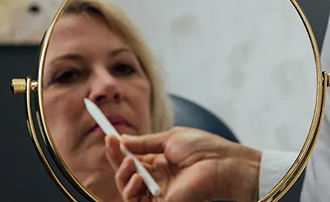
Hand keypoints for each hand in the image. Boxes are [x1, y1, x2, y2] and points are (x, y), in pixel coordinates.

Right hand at [103, 127, 261, 201]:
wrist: (221, 164)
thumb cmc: (204, 148)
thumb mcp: (170, 139)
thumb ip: (144, 143)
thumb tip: (122, 140)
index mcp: (158, 161)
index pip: (130, 157)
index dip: (117, 148)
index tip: (108, 136)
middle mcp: (156, 178)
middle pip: (125, 173)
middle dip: (115, 159)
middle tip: (112, 144)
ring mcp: (158, 192)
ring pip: (126, 189)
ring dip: (122, 175)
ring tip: (132, 163)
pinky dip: (130, 190)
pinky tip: (138, 177)